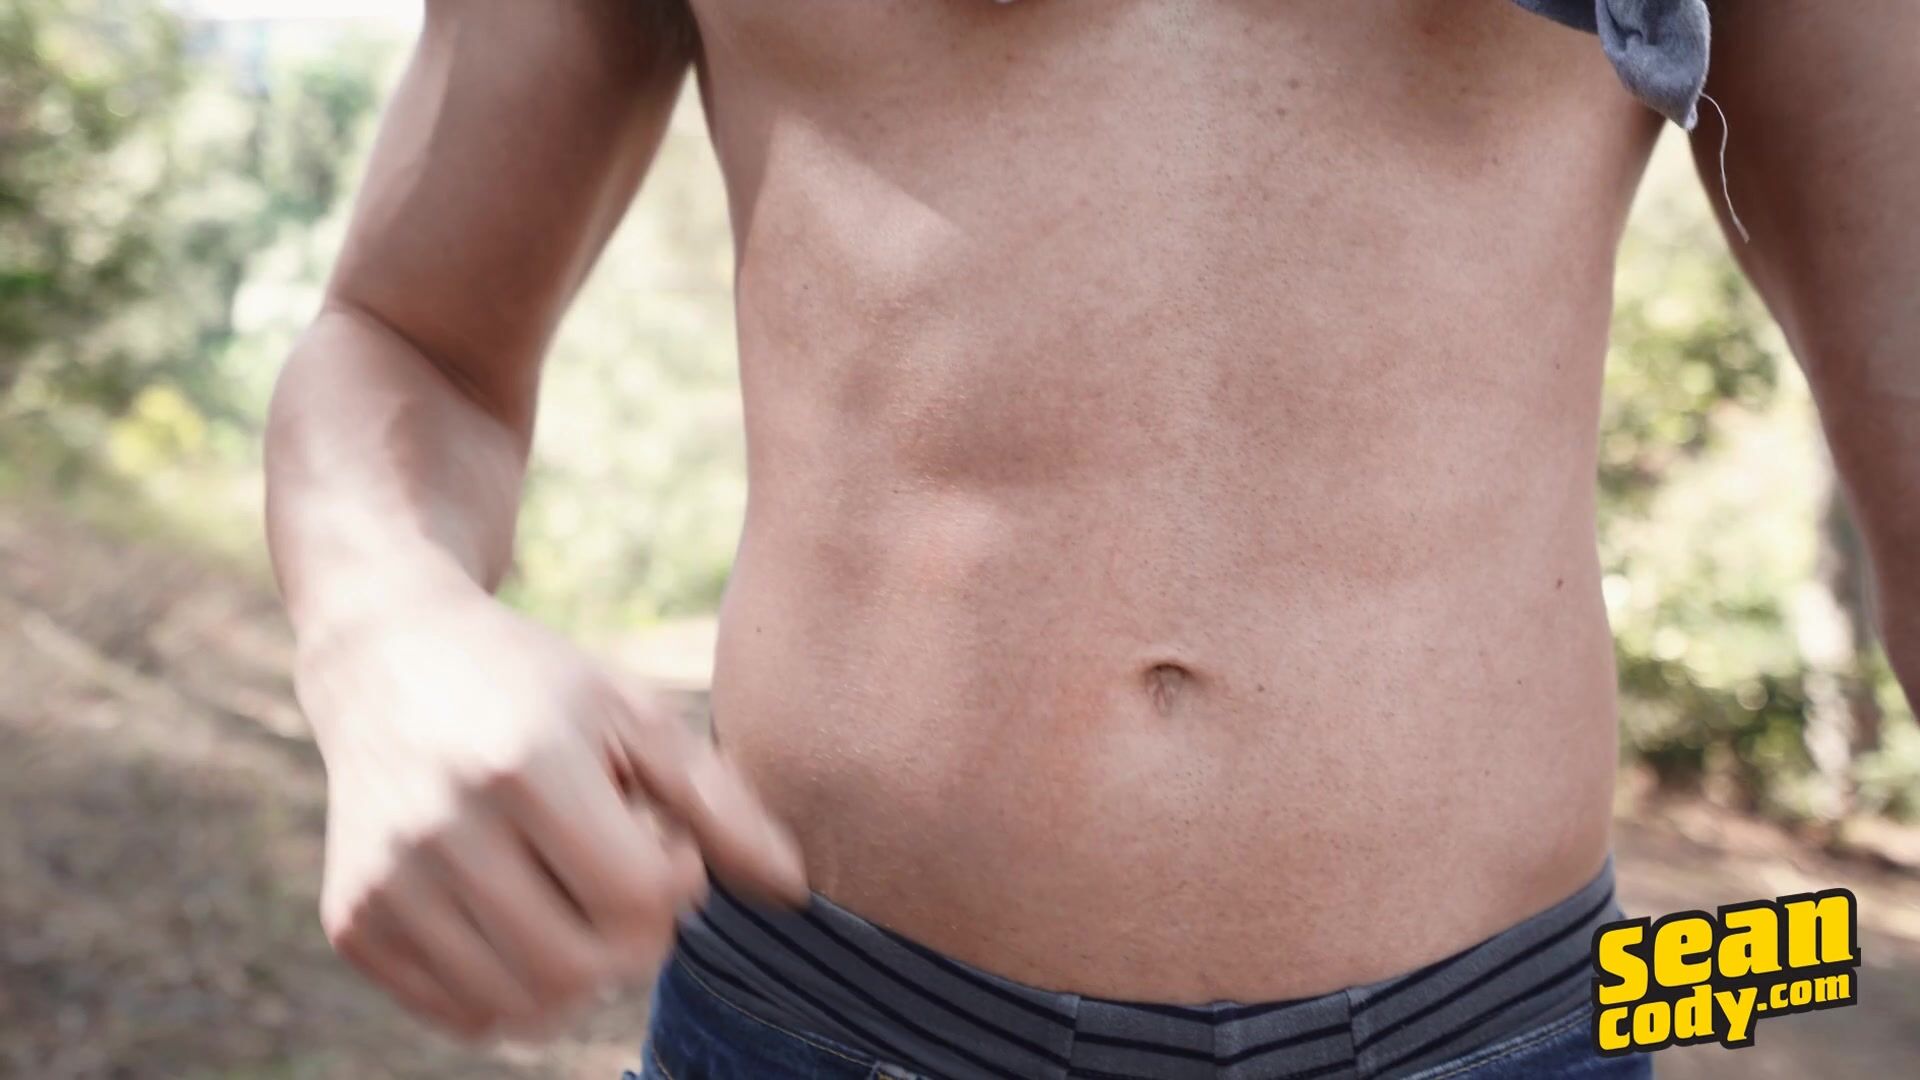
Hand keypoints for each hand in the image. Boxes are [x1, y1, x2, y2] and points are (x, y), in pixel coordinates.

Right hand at [294, 587, 806, 1040]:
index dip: (675, 884)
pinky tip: (518, 917)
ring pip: (521, 1007)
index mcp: (525, 765)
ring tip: (571, 898)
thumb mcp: (633, 713)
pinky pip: (459, 1014)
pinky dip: (509, 989)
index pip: (640, 900)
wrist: (386, 657)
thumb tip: (795, 893)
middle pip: (581, 968)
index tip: (659, 836)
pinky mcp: (350, 920)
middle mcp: (441, 827)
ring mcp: (385, 881)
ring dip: (575, 975)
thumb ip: (719, 803)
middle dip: (631, 942)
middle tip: (623, 881)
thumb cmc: (536, 686)